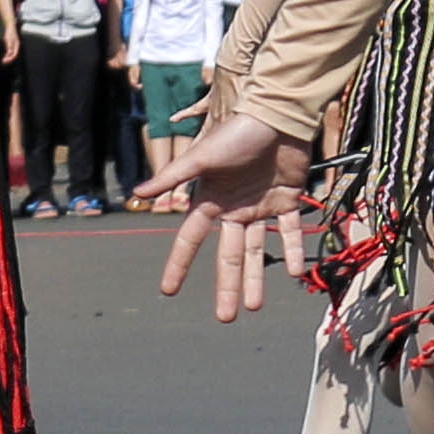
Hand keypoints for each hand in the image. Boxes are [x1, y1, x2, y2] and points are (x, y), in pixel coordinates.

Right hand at [138, 111, 315, 321]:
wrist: (278, 116)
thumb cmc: (237, 132)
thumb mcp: (202, 156)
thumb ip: (173, 176)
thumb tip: (139, 193)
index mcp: (211, 200)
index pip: (190, 239)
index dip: (178, 264)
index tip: (168, 290)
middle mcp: (234, 208)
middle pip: (227, 255)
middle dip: (226, 286)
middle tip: (225, 317)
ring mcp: (260, 206)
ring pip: (257, 250)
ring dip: (256, 278)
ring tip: (254, 307)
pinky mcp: (287, 200)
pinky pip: (288, 231)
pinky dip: (293, 250)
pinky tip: (295, 273)